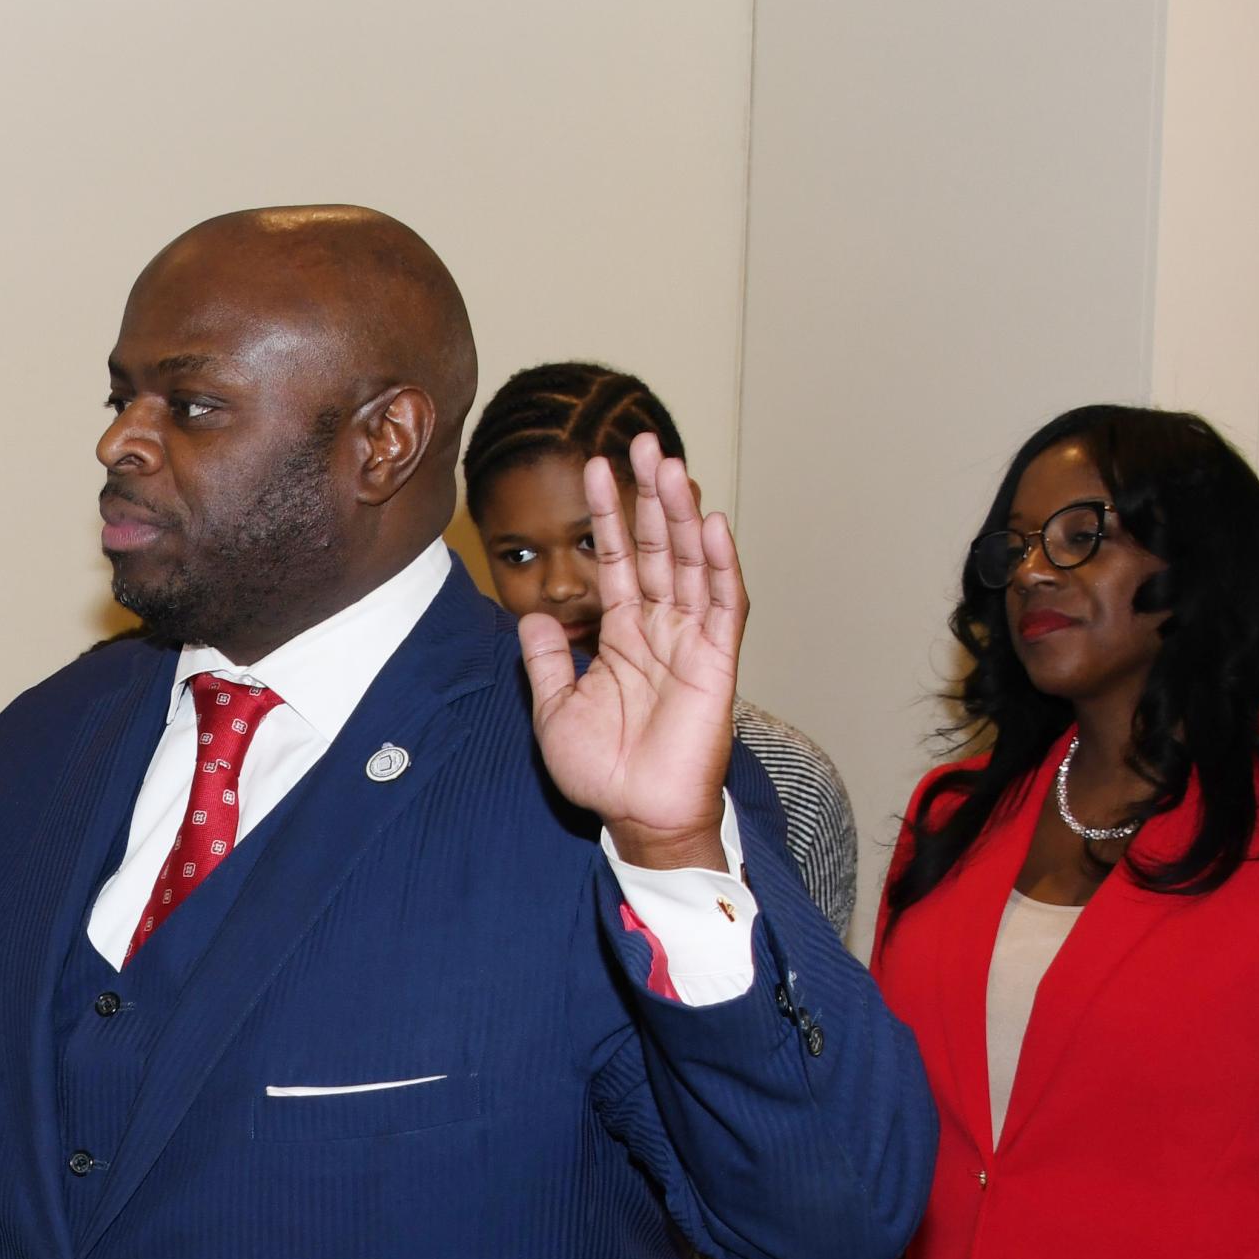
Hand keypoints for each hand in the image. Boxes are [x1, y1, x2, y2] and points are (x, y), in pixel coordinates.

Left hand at [523, 437, 742, 871]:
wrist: (636, 817)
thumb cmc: (602, 773)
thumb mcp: (554, 709)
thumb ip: (544, 660)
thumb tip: (534, 615)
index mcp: (623, 636)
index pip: (615, 560)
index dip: (609, 514)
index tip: (597, 466)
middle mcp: (661, 630)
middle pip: (657, 548)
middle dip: (650, 495)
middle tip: (644, 441)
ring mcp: (692, 642)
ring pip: (690, 564)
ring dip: (682, 514)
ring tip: (672, 466)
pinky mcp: (719, 662)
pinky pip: (724, 605)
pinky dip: (719, 565)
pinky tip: (710, 525)